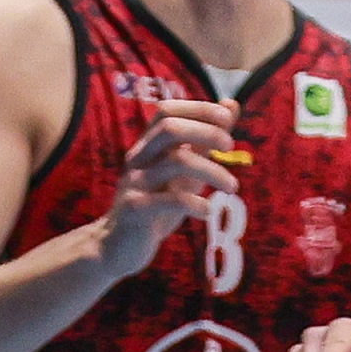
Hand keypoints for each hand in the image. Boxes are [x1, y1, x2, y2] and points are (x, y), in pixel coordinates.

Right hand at [96, 99, 244, 281]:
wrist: (118, 247)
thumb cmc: (157, 203)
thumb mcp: (186, 170)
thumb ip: (206, 139)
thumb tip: (231, 104)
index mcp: (148, 146)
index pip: (167, 111)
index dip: (198, 108)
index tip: (227, 118)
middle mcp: (138, 159)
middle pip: (169, 128)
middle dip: (206, 131)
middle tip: (231, 146)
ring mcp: (134, 183)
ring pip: (176, 162)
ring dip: (213, 171)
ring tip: (233, 186)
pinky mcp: (134, 210)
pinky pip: (170, 199)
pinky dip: (196, 203)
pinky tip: (208, 210)